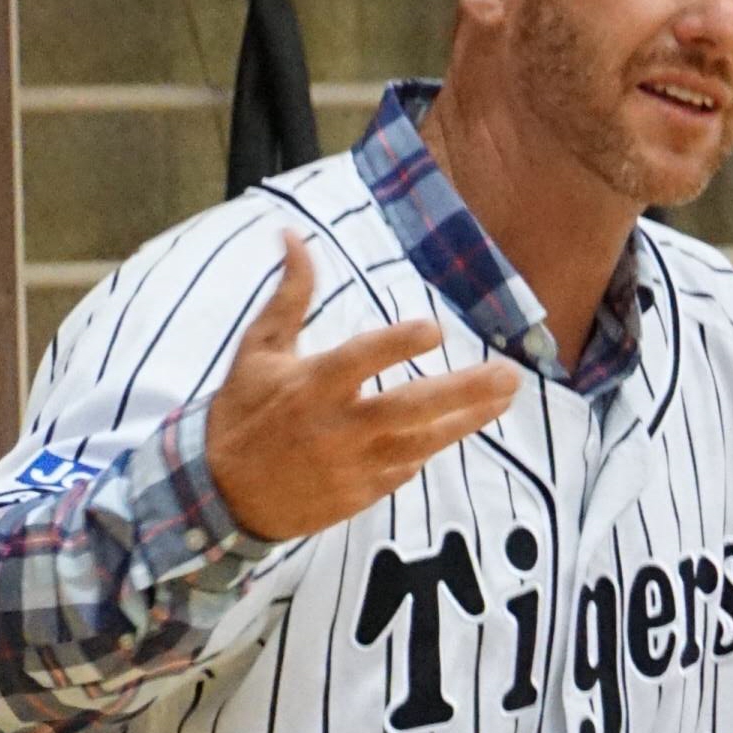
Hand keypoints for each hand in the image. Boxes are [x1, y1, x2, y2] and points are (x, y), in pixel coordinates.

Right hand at [202, 235, 522, 543]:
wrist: (223, 496)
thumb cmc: (243, 413)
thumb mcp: (259, 349)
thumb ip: (289, 295)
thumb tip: (293, 235)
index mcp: (310, 386)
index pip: (359, 361)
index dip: (396, 345)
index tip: (434, 329)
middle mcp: (336, 428)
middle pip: (410, 408)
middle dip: (464, 392)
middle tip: (509, 375)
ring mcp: (352, 467)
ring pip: (421, 443)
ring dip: (466, 421)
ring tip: (502, 399)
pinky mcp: (359, 497)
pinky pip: (404, 469)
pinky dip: (426, 449)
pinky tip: (453, 428)